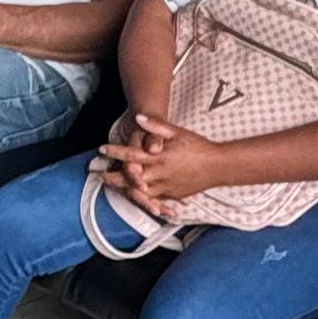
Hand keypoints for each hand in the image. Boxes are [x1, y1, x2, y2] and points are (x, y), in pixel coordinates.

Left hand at [96, 109, 219, 212]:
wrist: (218, 167)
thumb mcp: (178, 132)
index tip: (101, 149)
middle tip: (99, 174)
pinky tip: (131, 196)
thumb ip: (156, 125)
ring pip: (139, 193)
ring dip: (123, 189)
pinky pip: (152, 201)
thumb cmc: (198, 147)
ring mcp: (165, 188)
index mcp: (160, 157)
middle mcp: (160, 174)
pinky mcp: (171, 195)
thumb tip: (138, 118)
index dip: (115, 152)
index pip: (132, 155)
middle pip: (130, 178)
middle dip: (113, 177)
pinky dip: (140, 199)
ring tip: (111, 186)